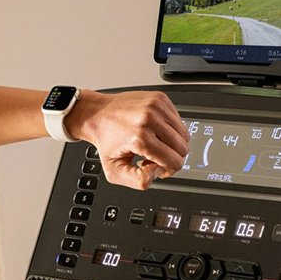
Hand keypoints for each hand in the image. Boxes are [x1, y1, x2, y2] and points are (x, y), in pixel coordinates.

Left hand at [67, 90, 188, 189]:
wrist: (96, 114)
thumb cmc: (105, 140)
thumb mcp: (115, 171)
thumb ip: (138, 181)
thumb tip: (157, 172)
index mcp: (140, 138)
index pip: (175, 161)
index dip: (168, 170)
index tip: (155, 167)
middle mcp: (150, 119)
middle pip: (182, 148)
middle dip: (172, 158)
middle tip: (154, 157)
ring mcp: (156, 106)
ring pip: (183, 134)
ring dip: (172, 144)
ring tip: (154, 144)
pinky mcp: (160, 98)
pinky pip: (178, 121)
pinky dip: (170, 130)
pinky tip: (155, 132)